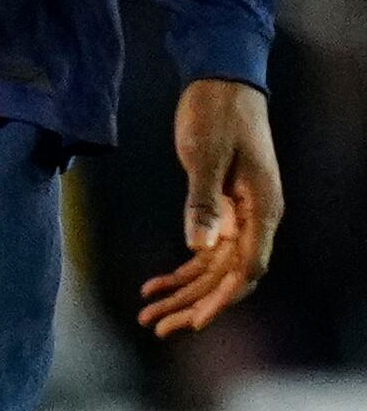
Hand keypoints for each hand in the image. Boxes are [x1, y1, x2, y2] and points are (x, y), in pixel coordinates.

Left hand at [140, 76, 281, 337]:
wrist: (223, 83)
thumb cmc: (217, 115)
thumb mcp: (205, 157)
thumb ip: (202, 201)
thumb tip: (198, 246)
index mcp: (261, 209)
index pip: (246, 269)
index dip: (221, 299)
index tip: (195, 322)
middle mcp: (255, 219)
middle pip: (227, 277)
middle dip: (194, 305)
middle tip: (157, 327)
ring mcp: (240, 216)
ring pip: (213, 269)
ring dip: (183, 294)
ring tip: (148, 314)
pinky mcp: (221, 209)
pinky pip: (204, 251)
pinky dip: (180, 270)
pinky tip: (152, 285)